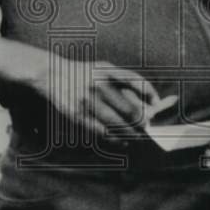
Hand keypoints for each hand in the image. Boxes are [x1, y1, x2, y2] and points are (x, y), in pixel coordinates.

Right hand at [31, 55, 158, 142]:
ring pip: (116, 123)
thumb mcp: (103, 68)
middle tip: (146, 128)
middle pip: (129, 109)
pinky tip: (122, 140)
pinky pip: (101, 131)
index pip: (136, 82)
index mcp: (108, 71)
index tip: (156, 106)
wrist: (53, 74)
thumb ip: (123, 80)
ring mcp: (88, 101)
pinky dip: (115, 138)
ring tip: (137, 137)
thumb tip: (146, 102)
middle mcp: (99, 85)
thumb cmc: (84, 73)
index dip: (150, 95)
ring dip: (130, 134)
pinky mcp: (78, 114)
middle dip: (141, 123)